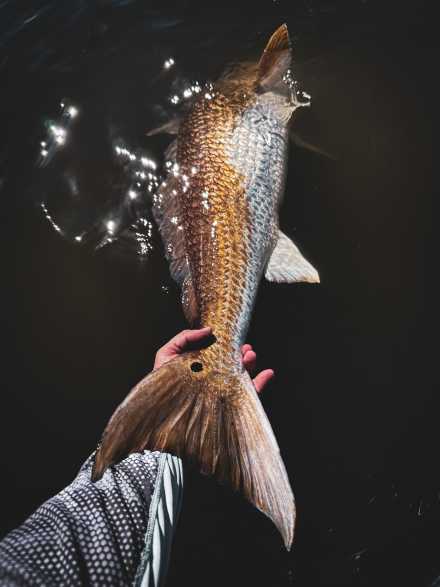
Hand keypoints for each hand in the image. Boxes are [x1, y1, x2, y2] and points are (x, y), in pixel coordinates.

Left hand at [153, 327, 273, 393]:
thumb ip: (185, 337)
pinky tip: (267, 373)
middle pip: (232, 363)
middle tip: (245, 348)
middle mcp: (212, 378)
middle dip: (241, 353)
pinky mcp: (228, 405)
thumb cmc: (160, 384)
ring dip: (250, 364)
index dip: (228, 344)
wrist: (161, 412)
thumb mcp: (167, 353)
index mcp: (200, 366)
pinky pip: (248, 394)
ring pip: (241, 376)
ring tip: (251, 356)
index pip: (218, 353)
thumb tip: (209, 329)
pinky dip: (260, 383)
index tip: (234, 336)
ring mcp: (221, 391)